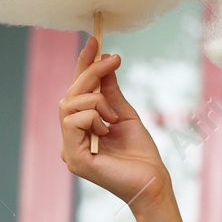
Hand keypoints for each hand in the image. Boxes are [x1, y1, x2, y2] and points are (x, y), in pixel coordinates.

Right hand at [59, 35, 171, 208]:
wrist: (153, 180)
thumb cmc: (141, 153)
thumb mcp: (124, 114)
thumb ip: (110, 92)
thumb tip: (104, 63)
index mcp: (82, 129)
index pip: (76, 92)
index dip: (83, 65)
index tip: (94, 40)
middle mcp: (71, 138)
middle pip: (70, 94)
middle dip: (91, 72)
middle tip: (114, 60)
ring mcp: (70, 149)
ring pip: (69, 105)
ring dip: (96, 101)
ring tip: (114, 116)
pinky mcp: (74, 158)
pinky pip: (73, 122)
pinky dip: (93, 117)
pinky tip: (107, 129)